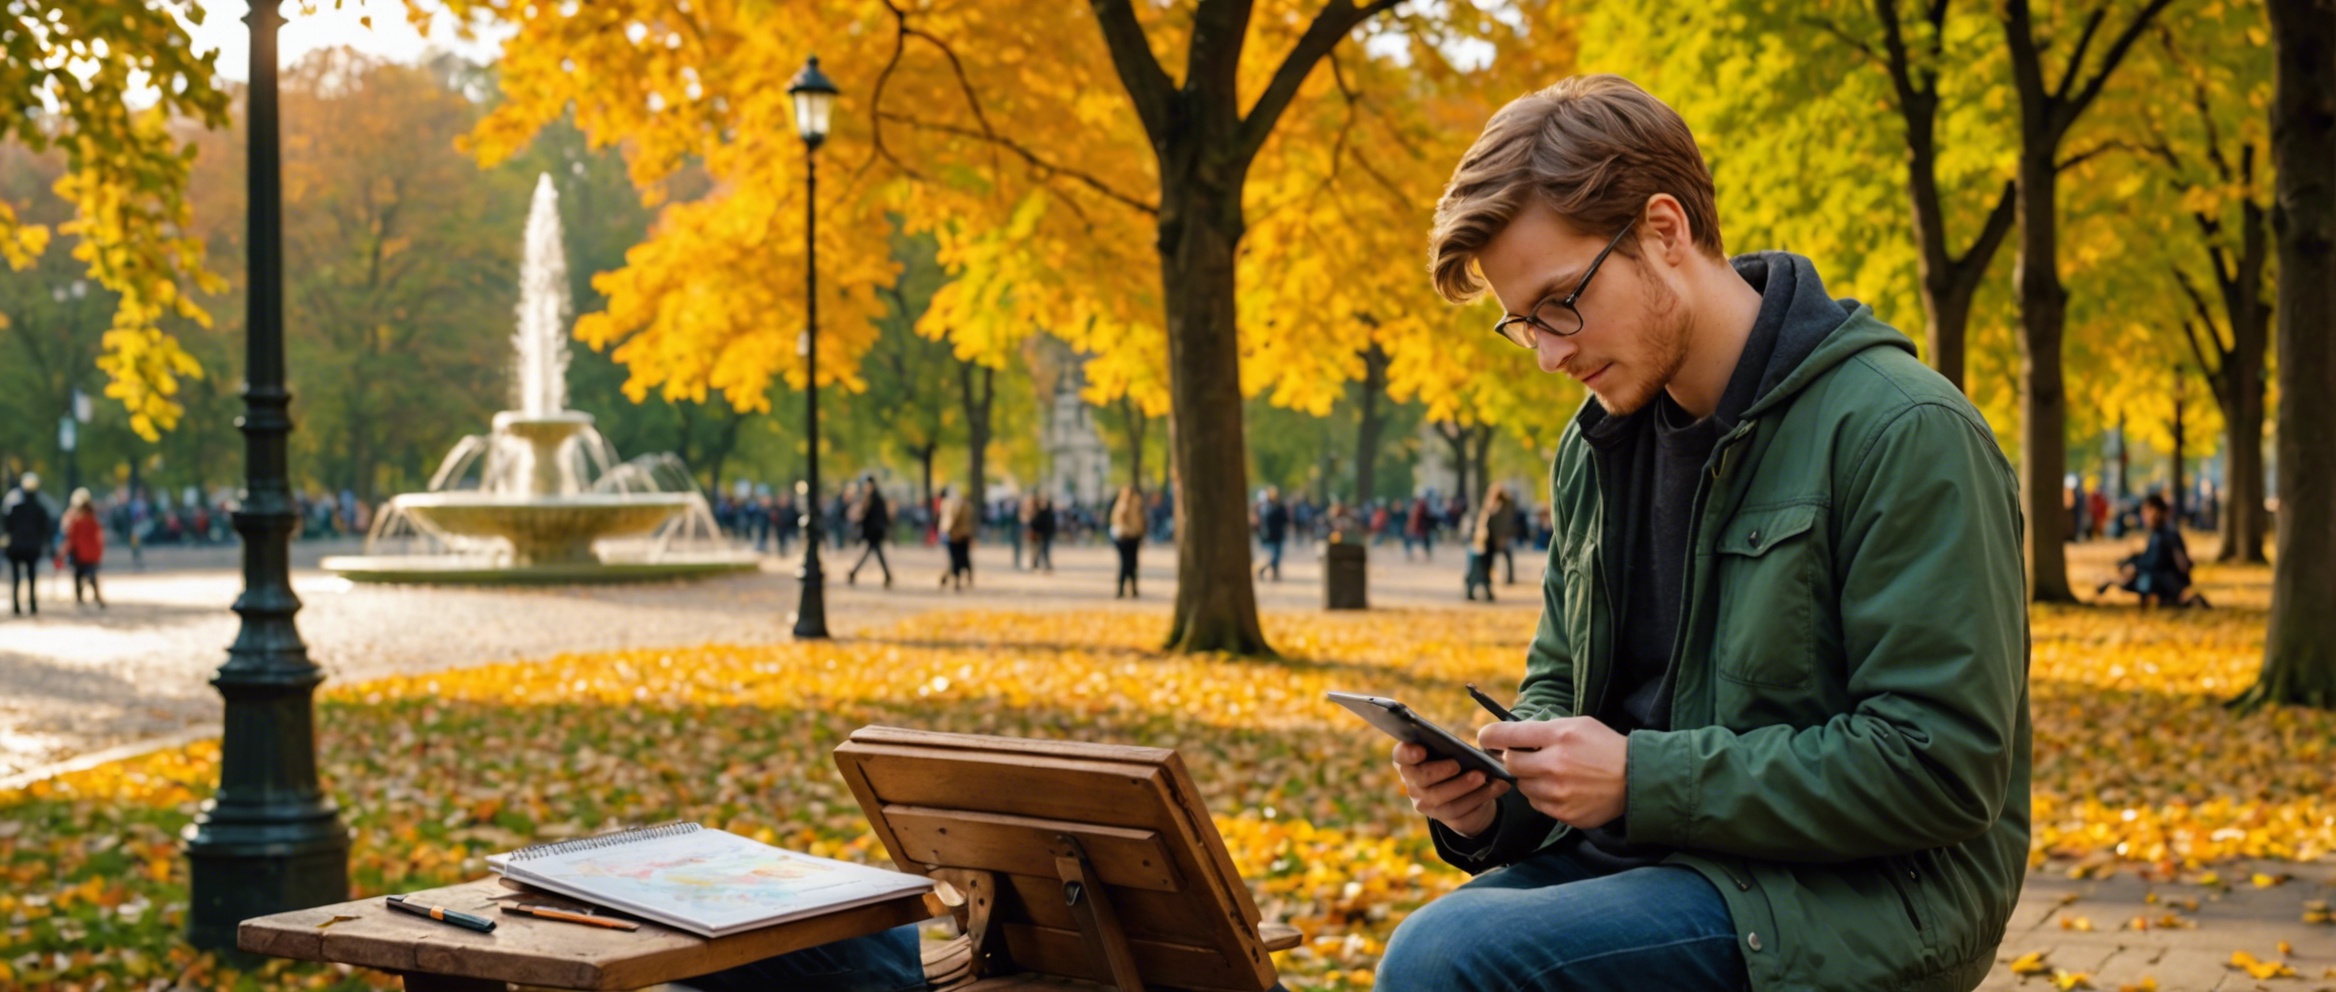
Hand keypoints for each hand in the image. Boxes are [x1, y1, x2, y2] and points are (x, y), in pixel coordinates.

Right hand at [1392, 742, 1509, 837]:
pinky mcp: (1444, 817)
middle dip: (1438, 771)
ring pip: (1440, 797)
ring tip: (1482, 776)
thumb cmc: (1455, 761)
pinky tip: (1497, 785)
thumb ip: (1452, 746)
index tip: (1421, 750)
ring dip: (1462, 786)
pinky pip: (1460, 809)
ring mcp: (1425, 803)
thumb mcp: (1451, 751)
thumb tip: (1477, 746)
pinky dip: (1481, 796)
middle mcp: (1412, 784)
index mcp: (1410, 761)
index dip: (1407, 753)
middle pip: (1419, 778)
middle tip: (1456, 764)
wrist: (1465, 794)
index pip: (1400, 756)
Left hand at [1478, 717, 1628, 829]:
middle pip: (1510, 764)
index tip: (1486, 738)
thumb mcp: (1578, 724)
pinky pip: (1538, 804)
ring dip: (1530, 779)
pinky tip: (1563, 788)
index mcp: (1557, 736)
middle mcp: (1554, 765)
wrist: (1637, 779)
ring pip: (1523, 786)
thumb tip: (1511, 736)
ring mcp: (1558, 792)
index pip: (1505, 736)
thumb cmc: (1605, 747)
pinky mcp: (1564, 813)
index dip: (1490, 736)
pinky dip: (1544, 796)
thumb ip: (1543, 729)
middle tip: (1525, 756)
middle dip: (1513, 758)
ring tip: (1552, 773)